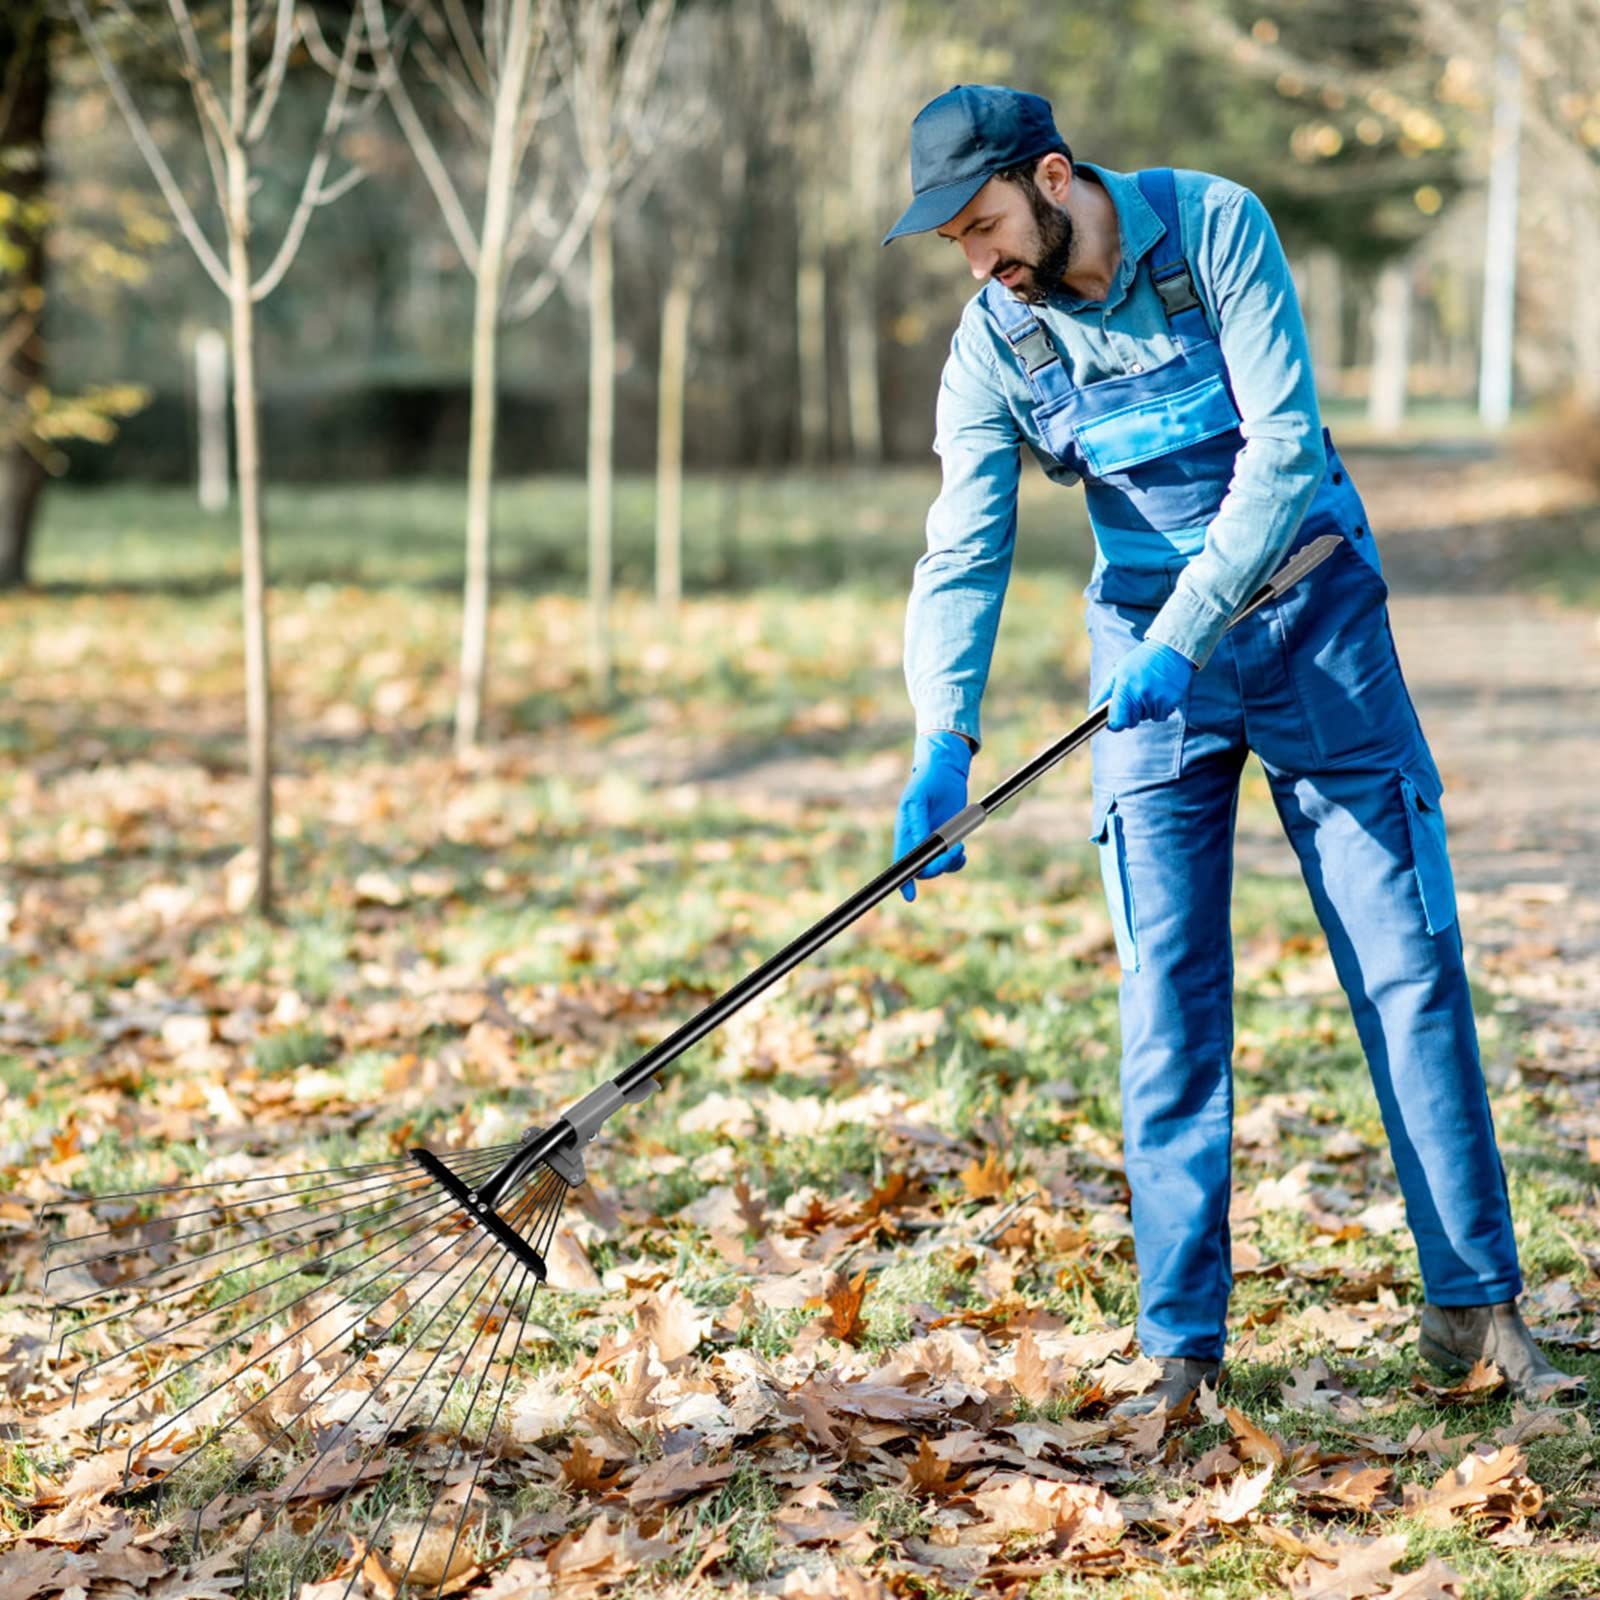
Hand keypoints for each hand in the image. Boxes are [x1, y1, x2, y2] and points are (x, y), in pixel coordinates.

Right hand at [893, 730, 970, 901]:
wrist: (945, 770)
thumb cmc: (925, 782)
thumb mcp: (918, 800)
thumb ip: (918, 823)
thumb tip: (921, 846)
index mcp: (905, 832)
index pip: (901, 861)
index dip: (903, 880)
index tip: (909, 894)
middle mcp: (918, 840)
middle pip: (923, 868)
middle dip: (938, 866)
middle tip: (953, 852)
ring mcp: (934, 841)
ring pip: (940, 866)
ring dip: (950, 862)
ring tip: (960, 848)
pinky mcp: (950, 838)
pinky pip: (953, 859)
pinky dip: (958, 859)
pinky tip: (962, 850)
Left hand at [1098, 639, 1195, 731]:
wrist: (1170, 650)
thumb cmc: (1140, 661)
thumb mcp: (1118, 672)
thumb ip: (1104, 693)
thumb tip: (1092, 711)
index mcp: (1124, 686)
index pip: (1117, 721)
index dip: (1115, 724)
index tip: (1116, 720)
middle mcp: (1140, 694)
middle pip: (1131, 722)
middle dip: (1132, 715)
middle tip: (1136, 698)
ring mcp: (1156, 699)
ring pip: (1147, 718)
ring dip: (1147, 710)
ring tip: (1150, 690)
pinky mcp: (1170, 701)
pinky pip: (1161, 716)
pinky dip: (1160, 709)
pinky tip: (1160, 693)